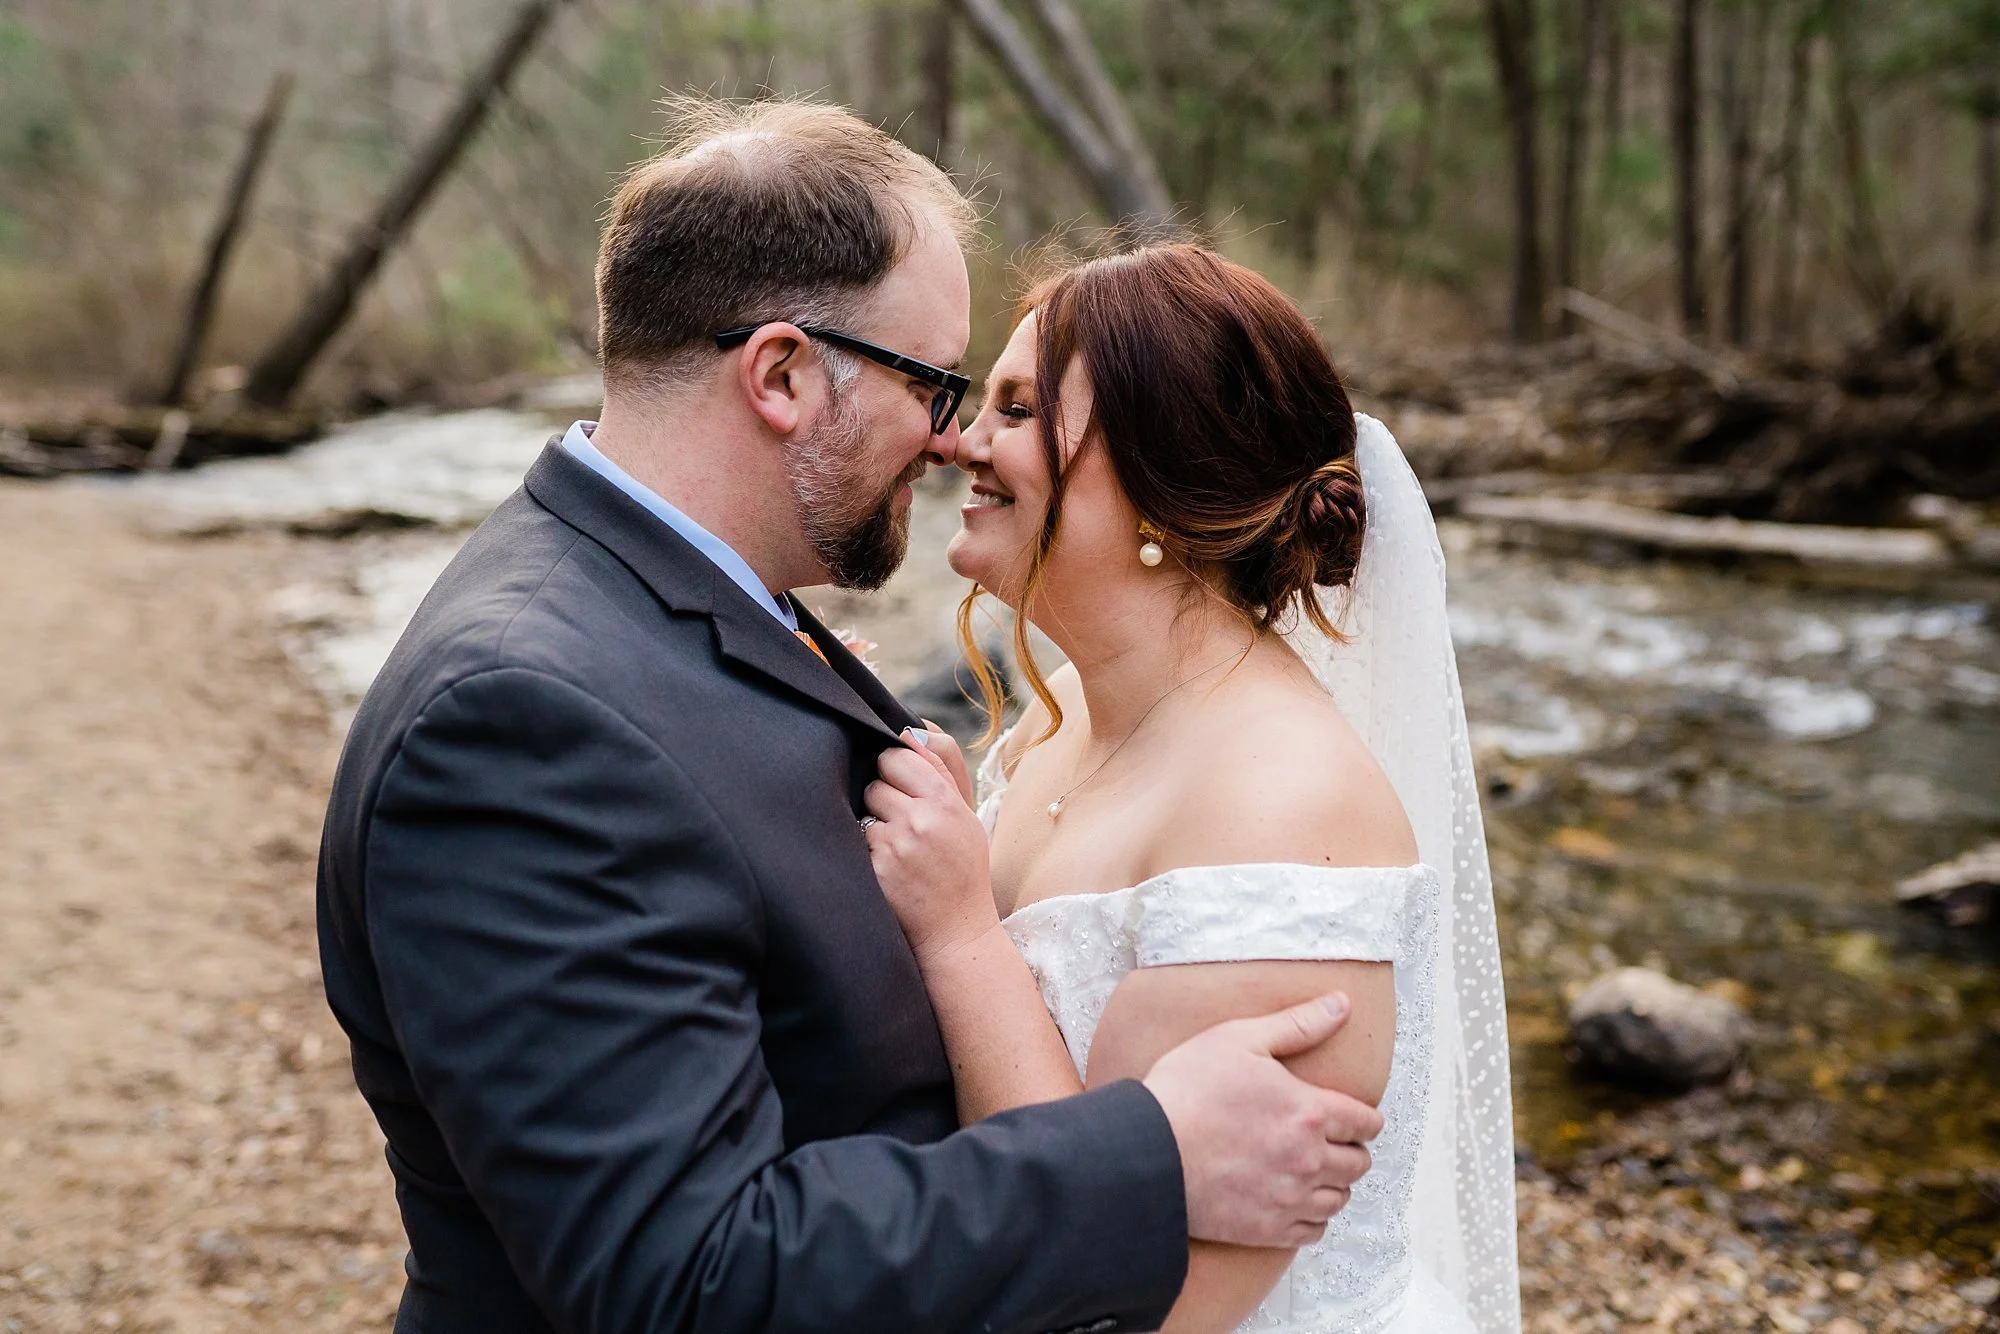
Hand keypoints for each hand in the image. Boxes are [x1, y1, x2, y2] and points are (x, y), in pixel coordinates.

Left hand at [864, 734, 997, 961]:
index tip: (900, 783)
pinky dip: (866, 851)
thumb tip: (913, 730)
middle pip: (876, 780)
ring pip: (864, 811)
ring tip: (897, 848)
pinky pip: (857, 841)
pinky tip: (887, 868)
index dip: (894, 767)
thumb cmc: (962, 867)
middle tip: (900, 821)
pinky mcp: (875, 869)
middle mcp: (921, 819)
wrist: (957, 930)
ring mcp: (896, 846)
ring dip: (873, 825)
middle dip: (883, 796)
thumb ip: (941, 770)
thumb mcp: (965, 815)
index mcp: (946, 800)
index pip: (898, 753)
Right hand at [1143, 993, 1382, 1248]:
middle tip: (1330, 1140)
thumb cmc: (1187, 1089)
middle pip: (1358, 1164)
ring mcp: (1289, 1199)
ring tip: (1313, 1169)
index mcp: (1308, 1111)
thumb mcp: (1239, 1039)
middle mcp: (1308, 1160)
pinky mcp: (1267, 1229)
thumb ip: (1297, 1023)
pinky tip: (1295, 1199)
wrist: (1146, 1151)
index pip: (1366, 1123)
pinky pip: (1314, 1231)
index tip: (1352, 1116)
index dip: (1364, 1118)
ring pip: (1339, 1199)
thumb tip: (1341, 1003)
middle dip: (1351, 1149)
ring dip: (1334, 1183)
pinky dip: (1312, 1217)